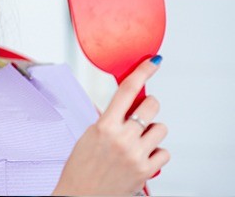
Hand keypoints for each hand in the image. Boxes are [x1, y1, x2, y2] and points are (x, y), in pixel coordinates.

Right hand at [52, 57, 169, 194]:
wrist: (79, 196)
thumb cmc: (81, 167)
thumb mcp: (89, 135)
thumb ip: (108, 120)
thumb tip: (126, 105)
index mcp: (104, 126)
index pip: (127, 90)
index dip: (142, 72)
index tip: (153, 62)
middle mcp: (122, 138)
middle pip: (152, 106)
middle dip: (148, 107)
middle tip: (141, 114)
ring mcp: (136, 155)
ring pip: (161, 128)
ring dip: (152, 132)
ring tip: (137, 141)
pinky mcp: (146, 171)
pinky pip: (164, 152)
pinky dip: (156, 153)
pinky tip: (142, 156)